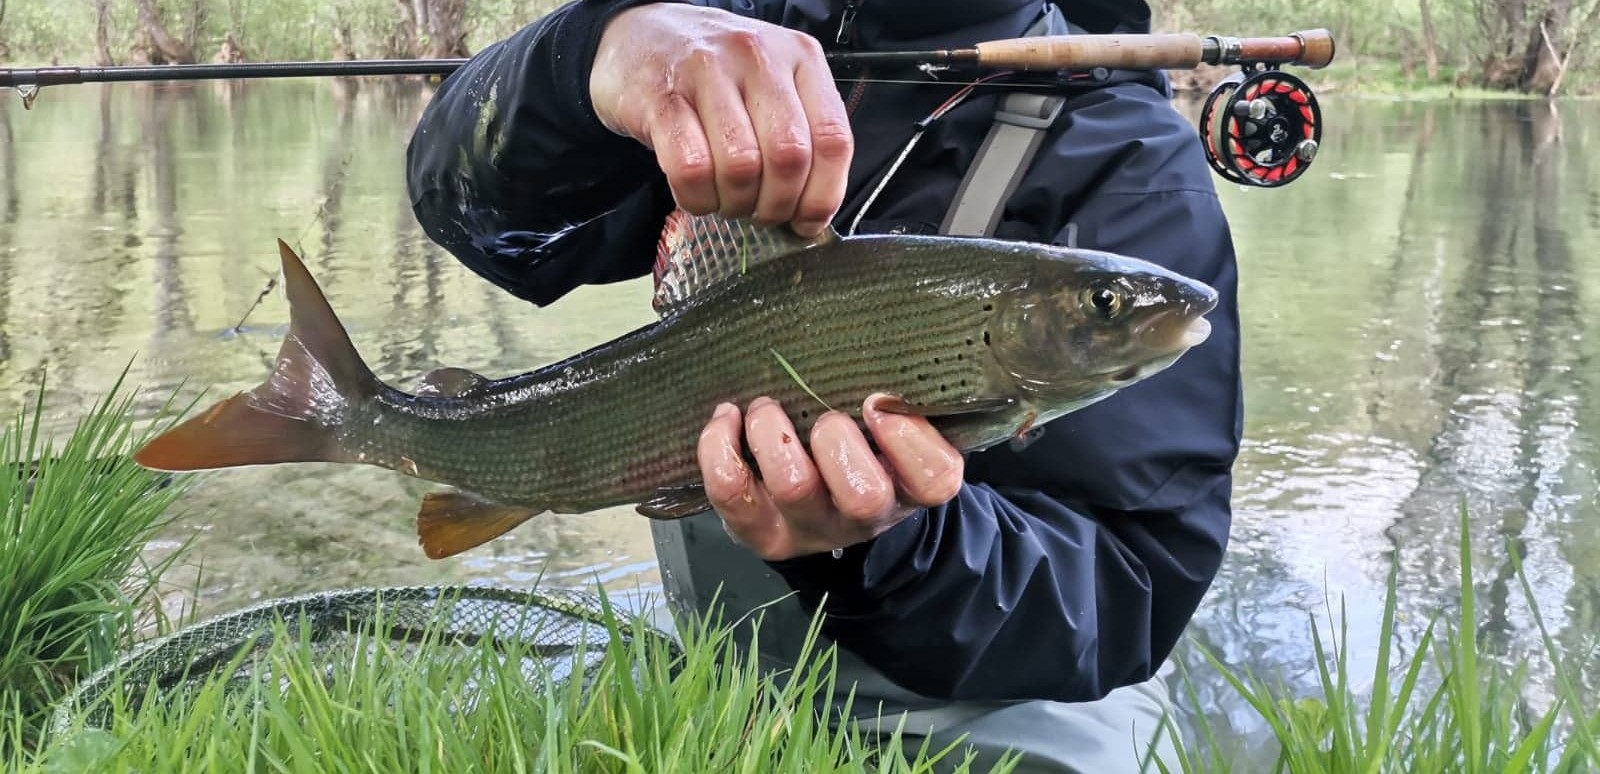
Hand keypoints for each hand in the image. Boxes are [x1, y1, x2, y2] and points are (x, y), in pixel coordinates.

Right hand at [588, 4, 853, 237]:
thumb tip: (812, 214)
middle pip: (788, 157)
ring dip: (734, 203)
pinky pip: (690, 168)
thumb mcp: (772, 86)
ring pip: (740, 167)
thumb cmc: (715, 74)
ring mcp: (708, 72)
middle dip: (775, 205)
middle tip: (759, 212)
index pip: (832, 139)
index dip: (822, 196)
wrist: (639, 35)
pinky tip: (696, 194)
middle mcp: (758, 57)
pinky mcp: (662, 96)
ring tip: (725, 200)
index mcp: (800, 58)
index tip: (806, 221)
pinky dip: (697, 198)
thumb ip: (801, 135)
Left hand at [697, 394, 964, 561]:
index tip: (878, 402)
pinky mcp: (760, 533)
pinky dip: (720, 446)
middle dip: (836, 439)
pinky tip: (727, 417)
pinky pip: (732, 490)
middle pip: (863, 495)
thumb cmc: (862, 447)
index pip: (935, 477)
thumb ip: (895, 398)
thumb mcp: (891, 429)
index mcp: (910, 486)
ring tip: (766, 407)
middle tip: (823, 414)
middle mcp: (865, 516)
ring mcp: (810, 528)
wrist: (822, 511)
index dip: (909, 439)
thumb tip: (874, 342)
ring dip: (773, 432)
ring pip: (793, 486)